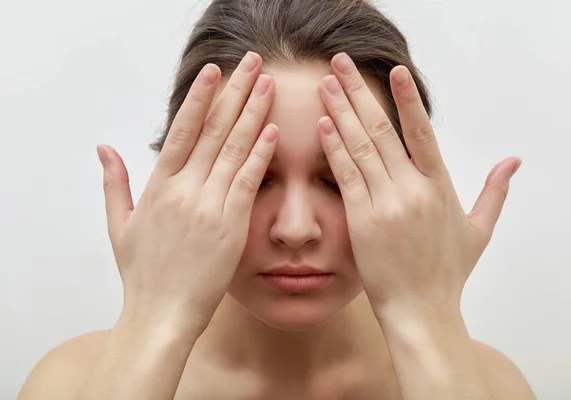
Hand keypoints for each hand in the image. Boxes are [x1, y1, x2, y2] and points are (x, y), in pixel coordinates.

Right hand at [96, 52, 277, 333]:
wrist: (161, 314)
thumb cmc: (142, 273)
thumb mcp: (119, 225)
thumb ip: (114, 183)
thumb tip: (104, 147)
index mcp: (158, 187)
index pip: (181, 130)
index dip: (200, 97)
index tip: (215, 72)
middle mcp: (184, 190)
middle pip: (212, 130)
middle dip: (235, 93)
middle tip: (252, 64)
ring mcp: (209, 207)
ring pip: (233, 149)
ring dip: (252, 114)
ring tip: (267, 84)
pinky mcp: (231, 226)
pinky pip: (248, 182)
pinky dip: (260, 155)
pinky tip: (271, 130)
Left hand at [317, 53, 520, 324]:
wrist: (422, 311)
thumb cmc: (447, 273)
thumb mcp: (478, 230)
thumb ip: (494, 192)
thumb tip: (513, 162)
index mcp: (440, 187)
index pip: (422, 132)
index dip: (406, 99)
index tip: (392, 71)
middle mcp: (413, 189)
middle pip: (382, 130)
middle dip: (358, 93)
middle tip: (340, 62)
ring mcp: (386, 203)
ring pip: (361, 147)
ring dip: (340, 112)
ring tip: (326, 84)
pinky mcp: (362, 220)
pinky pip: (346, 176)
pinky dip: (333, 148)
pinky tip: (322, 125)